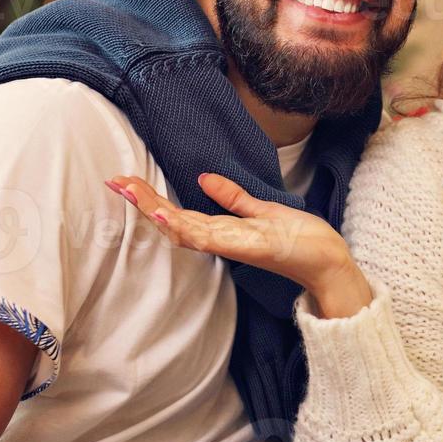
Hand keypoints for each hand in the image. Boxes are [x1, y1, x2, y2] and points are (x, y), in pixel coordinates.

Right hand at [106, 173, 371, 316]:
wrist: (328, 263)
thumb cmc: (300, 240)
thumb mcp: (263, 210)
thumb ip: (234, 198)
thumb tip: (204, 179)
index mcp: (225, 229)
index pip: (180, 213)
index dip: (152, 198)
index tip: (126, 180)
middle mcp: (223, 239)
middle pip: (175, 221)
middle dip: (144, 202)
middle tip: (114, 181)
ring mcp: (233, 244)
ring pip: (186, 229)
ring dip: (157, 212)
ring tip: (131, 193)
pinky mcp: (247, 247)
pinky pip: (211, 239)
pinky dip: (186, 228)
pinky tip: (166, 216)